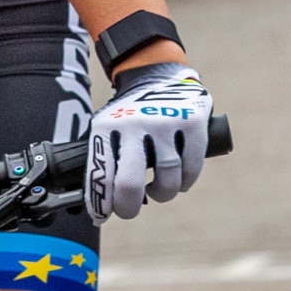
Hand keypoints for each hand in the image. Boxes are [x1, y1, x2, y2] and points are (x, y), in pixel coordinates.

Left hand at [86, 62, 210, 220]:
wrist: (158, 75)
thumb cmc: (129, 113)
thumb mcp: (107, 126)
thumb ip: (105, 156)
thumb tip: (97, 200)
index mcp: (105, 126)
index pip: (99, 174)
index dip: (100, 202)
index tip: (102, 216)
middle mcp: (133, 125)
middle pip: (130, 183)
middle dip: (127, 207)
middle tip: (128, 212)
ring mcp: (165, 124)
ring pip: (166, 179)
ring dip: (161, 195)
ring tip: (156, 193)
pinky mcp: (193, 123)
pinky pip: (191, 167)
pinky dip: (185, 182)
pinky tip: (179, 182)